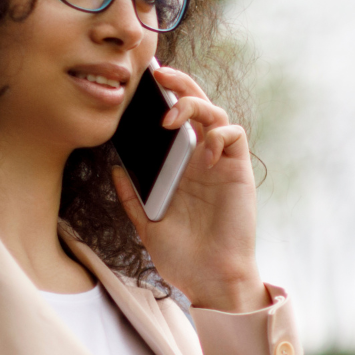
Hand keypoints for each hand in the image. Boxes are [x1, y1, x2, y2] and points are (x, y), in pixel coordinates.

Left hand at [111, 63, 268, 313]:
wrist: (210, 279)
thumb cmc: (182, 257)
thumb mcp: (146, 225)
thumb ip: (133, 197)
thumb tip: (116, 169)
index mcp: (179, 166)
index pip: (173, 120)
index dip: (162, 97)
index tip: (140, 83)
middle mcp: (200, 159)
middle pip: (195, 106)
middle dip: (179, 84)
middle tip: (157, 75)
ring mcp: (221, 163)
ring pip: (215, 113)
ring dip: (194, 105)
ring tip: (171, 118)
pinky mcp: (238, 171)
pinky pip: (234, 136)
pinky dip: (218, 134)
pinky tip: (202, 153)